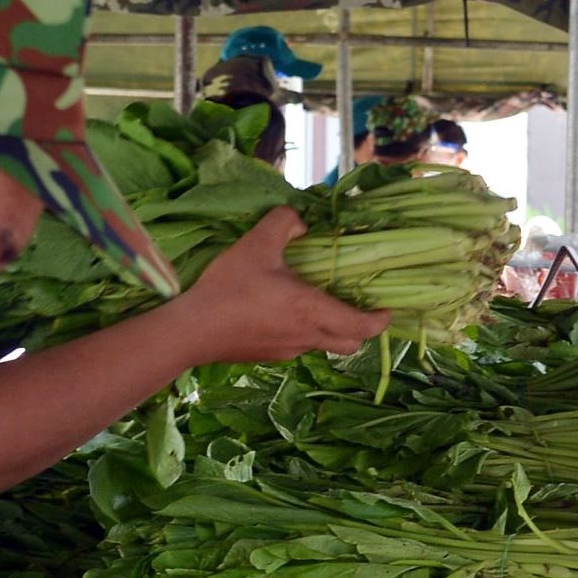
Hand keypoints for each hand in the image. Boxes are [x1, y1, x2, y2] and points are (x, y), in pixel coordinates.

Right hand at [167, 209, 385, 363]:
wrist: (191, 330)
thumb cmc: (230, 288)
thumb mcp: (257, 244)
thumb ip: (283, 223)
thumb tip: (300, 221)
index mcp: (313, 312)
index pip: (363, 328)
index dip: (380, 320)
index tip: (386, 308)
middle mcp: (307, 338)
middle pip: (350, 345)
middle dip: (360, 329)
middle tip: (356, 306)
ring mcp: (287, 351)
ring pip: (323, 347)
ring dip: (329, 330)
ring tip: (317, 305)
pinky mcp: (267, 356)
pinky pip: (297, 346)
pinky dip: (302, 333)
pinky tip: (282, 313)